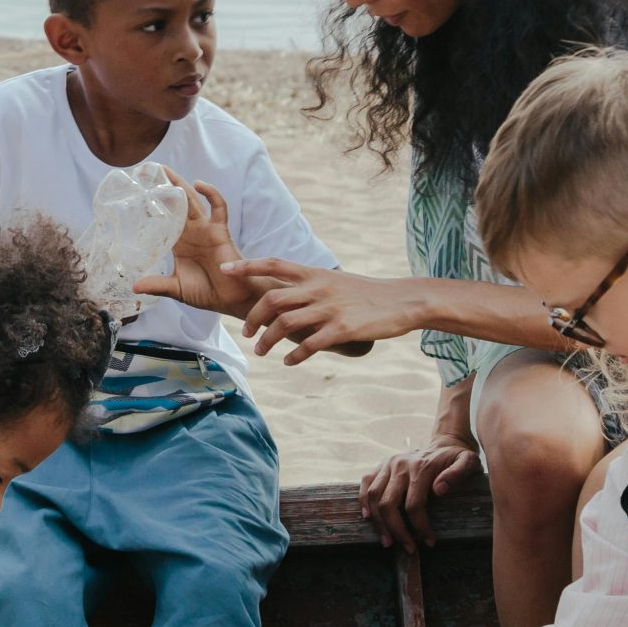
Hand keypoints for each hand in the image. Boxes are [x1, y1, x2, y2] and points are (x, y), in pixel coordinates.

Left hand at [130, 171, 247, 315]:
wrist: (230, 300)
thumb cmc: (206, 293)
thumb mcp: (176, 288)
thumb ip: (157, 285)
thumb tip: (133, 287)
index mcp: (178, 243)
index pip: (162, 219)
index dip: (150, 207)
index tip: (134, 195)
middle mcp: (191, 232)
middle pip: (175, 204)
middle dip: (163, 188)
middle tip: (147, 172)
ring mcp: (206, 229)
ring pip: (192, 200)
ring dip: (180, 184)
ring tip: (166, 171)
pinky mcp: (220, 230)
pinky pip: (218, 207)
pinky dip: (211, 193)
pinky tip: (199, 184)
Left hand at [234, 262, 428, 362]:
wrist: (402, 300)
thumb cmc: (365, 293)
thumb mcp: (335, 281)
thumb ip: (310, 286)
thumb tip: (285, 296)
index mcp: (314, 273)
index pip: (274, 264)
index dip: (248, 266)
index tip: (225, 270)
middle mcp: (318, 288)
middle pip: (272, 299)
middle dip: (253, 318)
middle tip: (247, 334)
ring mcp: (330, 308)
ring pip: (285, 324)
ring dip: (268, 341)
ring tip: (263, 352)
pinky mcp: (343, 329)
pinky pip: (310, 345)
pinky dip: (294, 355)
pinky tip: (289, 362)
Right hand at [357, 438, 480, 548]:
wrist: (446, 443)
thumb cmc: (458, 458)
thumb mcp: (468, 462)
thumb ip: (458, 473)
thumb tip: (438, 490)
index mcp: (421, 467)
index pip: (413, 504)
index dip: (420, 527)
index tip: (429, 542)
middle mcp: (400, 464)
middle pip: (388, 503)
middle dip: (397, 530)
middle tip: (408, 548)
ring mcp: (388, 464)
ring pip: (373, 496)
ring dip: (378, 522)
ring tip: (388, 541)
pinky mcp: (381, 465)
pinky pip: (365, 482)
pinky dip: (363, 501)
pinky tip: (369, 518)